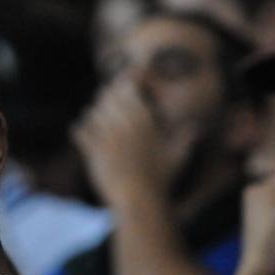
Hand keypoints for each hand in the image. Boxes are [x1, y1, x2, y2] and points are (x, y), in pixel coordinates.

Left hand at [72, 80, 184, 205]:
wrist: (138, 200)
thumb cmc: (161, 180)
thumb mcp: (178, 157)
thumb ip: (186, 138)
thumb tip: (196, 127)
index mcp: (142, 118)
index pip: (129, 85)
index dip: (129, 77)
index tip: (132, 74)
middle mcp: (121, 123)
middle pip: (108, 94)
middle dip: (111, 92)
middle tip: (114, 93)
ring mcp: (103, 136)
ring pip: (92, 111)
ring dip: (97, 111)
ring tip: (101, 114)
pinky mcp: (91, 151)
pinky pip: (79, 130)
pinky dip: (81, 130)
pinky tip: (83, 132)